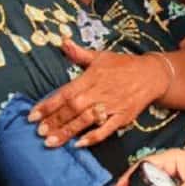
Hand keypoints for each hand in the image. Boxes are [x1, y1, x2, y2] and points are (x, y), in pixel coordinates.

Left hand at [28, 37, 171, 147]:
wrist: (152, 74)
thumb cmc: (124, 65)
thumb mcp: (101, 56)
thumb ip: (80, 53)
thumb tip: (62, 41)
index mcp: (92, 77)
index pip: (65, 92)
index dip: (48, 104)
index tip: (32, 116)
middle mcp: (100, 92)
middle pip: (73, 108)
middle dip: (55, 121)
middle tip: (38, 132)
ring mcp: (112, 105)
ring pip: (87, 120)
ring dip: (68, 131)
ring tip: (51, 142)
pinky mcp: (124, 116)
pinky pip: (107, 129)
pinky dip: (94, 137)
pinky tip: (79, 144)